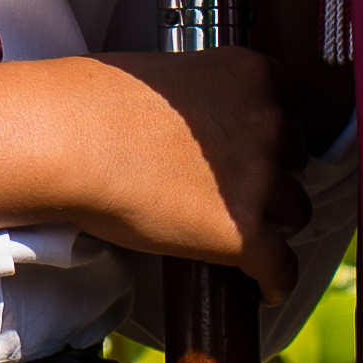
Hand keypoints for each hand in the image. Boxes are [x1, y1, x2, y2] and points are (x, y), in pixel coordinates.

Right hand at [67, 50, 310, 300]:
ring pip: (294, 212)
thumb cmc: (95, 102)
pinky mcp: (244, 234)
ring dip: (271, 223)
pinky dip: (273, 282)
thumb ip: (203, 98)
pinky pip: (280, 268)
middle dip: (268, 175)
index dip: (272, 132)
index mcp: (252, 74)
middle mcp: (268, 122)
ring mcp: (260, 179)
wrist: (68, 141)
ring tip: (238, 235)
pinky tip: (260, 288)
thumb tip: (201, 132)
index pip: (293, 106)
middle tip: (229, 190)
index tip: (255, 149)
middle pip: (294, 160)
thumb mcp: (169, 75)